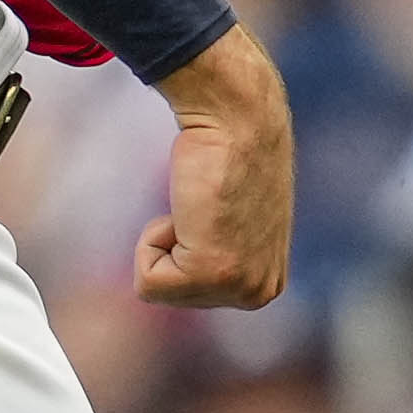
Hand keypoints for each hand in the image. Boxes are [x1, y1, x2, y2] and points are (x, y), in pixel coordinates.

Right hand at [138, 24, 295, 309]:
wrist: (236, 117)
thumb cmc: (227, 153)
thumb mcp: (234, 217)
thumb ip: (225, 243)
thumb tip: (209, 233)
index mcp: (265, 283)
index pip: (188, 290)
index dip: (181, 244)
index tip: (210, 210)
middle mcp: (260, 292)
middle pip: (171, 294)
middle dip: (172, 245)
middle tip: (201, 206)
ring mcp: (240, 286)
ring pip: (156, 288)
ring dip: (161, 239)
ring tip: (197, 206)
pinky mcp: (213, 272)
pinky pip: (147, 281)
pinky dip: (152, 240)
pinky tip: (189, 209)